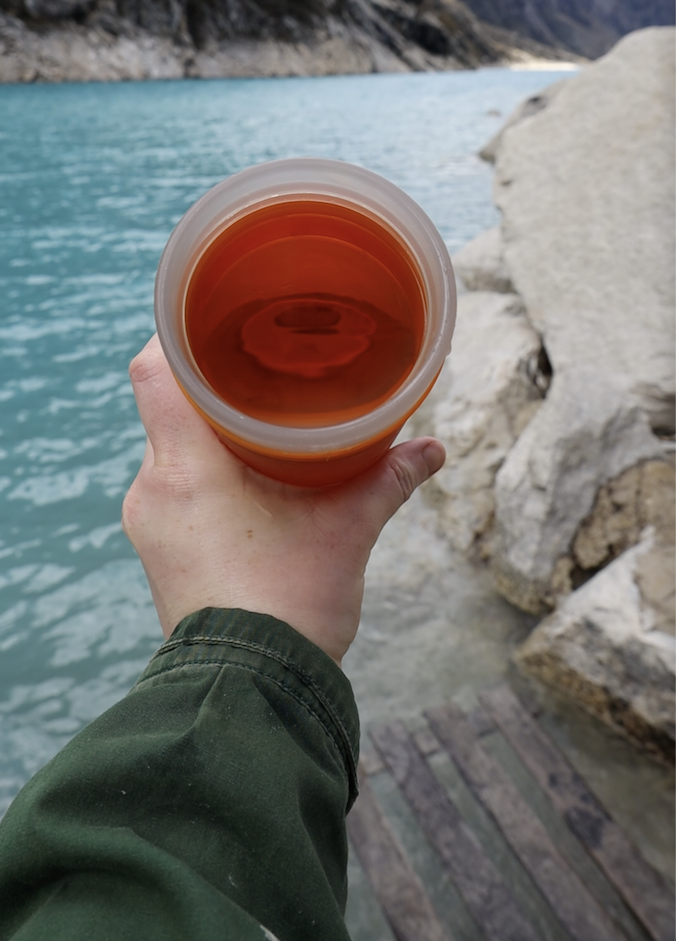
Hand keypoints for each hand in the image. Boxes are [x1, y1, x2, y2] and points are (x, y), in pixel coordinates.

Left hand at [122, 335, 444, 663]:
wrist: (255, 695)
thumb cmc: (292, 606)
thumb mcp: (348, 530)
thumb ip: (388, 479)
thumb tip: (434, 448)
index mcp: (185, 467)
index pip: (152, 369)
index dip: (176, 332)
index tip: (214, 315)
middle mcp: (153, 487)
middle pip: (166, 404)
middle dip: (211, 383)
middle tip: (260, 365)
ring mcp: (150, 522)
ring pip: (171, 446)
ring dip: (210, 431)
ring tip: (263, 422)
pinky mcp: (159, 550)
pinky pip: (173, 484)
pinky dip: (205, 469)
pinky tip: (249, 474)